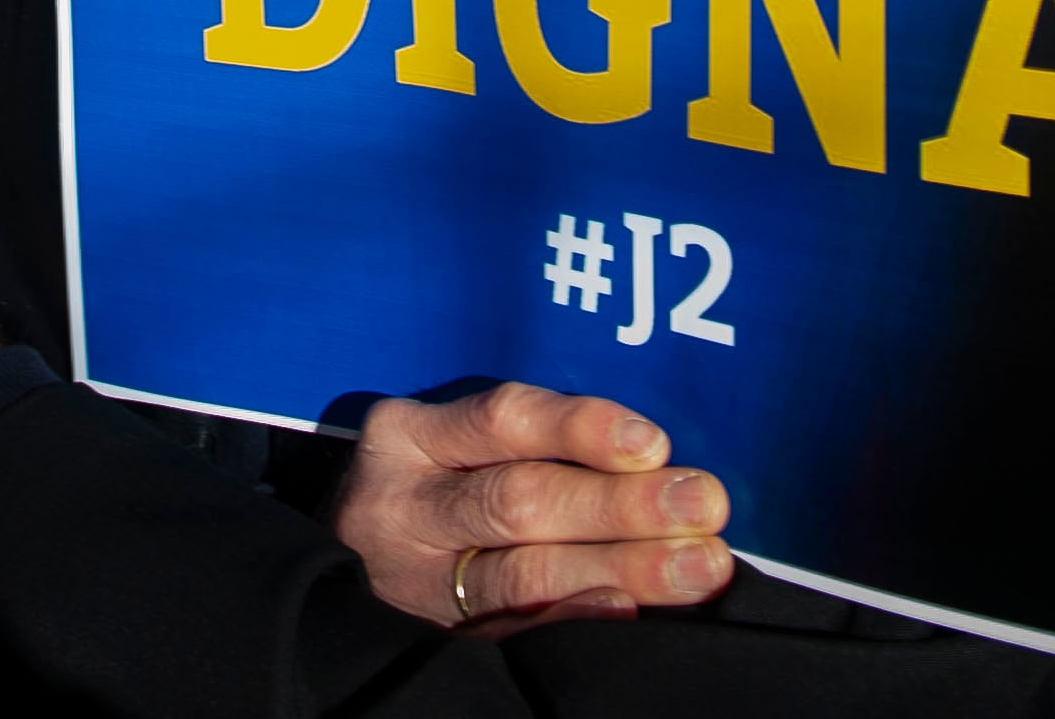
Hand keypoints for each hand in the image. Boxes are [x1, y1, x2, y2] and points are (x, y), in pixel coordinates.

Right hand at [331, 382, 733, 632]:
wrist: (351, 562)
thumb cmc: (436, 487)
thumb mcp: (455, 445)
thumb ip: (535, 444)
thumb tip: (658, 460)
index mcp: (407, 435)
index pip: (502, 419)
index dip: (580, 429)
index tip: (654, 445)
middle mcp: (399, 504)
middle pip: (517, 500)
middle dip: (621, 505)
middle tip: (703, 506)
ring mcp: (411, 578)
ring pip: (520, 571)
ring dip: (621, 566)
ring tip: (697, 566)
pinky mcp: (431, 635)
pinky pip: (507, 630)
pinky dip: (571, 617)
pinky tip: (625, 612)